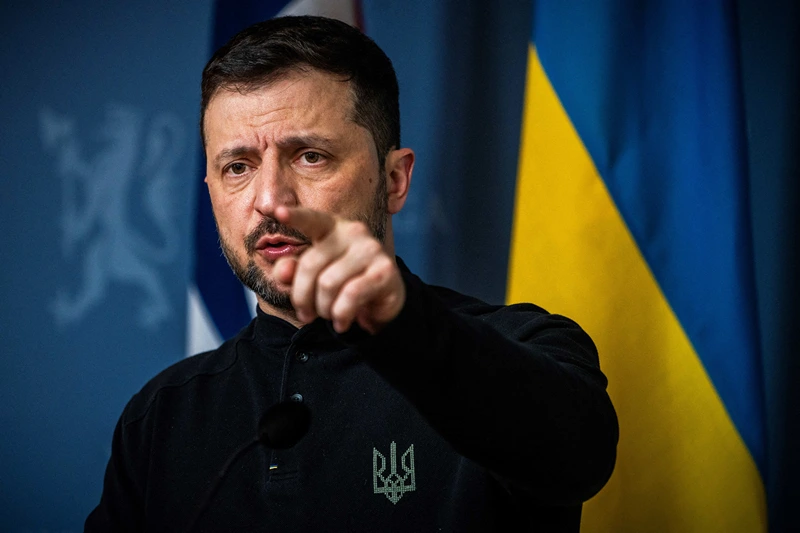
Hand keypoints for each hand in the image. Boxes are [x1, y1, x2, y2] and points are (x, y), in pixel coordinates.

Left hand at [272, 206, 405, 333]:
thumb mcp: (313, 279)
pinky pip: (351, 295)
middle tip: (306, 315)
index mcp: (332, 227)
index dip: (295, 216)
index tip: (277, 211)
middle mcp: (353, 232)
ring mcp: (371, 249)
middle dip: (302, 296)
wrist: (382, 303)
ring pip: (328, 283)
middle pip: (310, 264)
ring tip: (328, 316)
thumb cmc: (342, 284)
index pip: (311, 219)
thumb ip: (293, 272)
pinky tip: (341, 322)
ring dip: (323, 309)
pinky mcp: (385, 270)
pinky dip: (341, 314)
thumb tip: (282, 271)